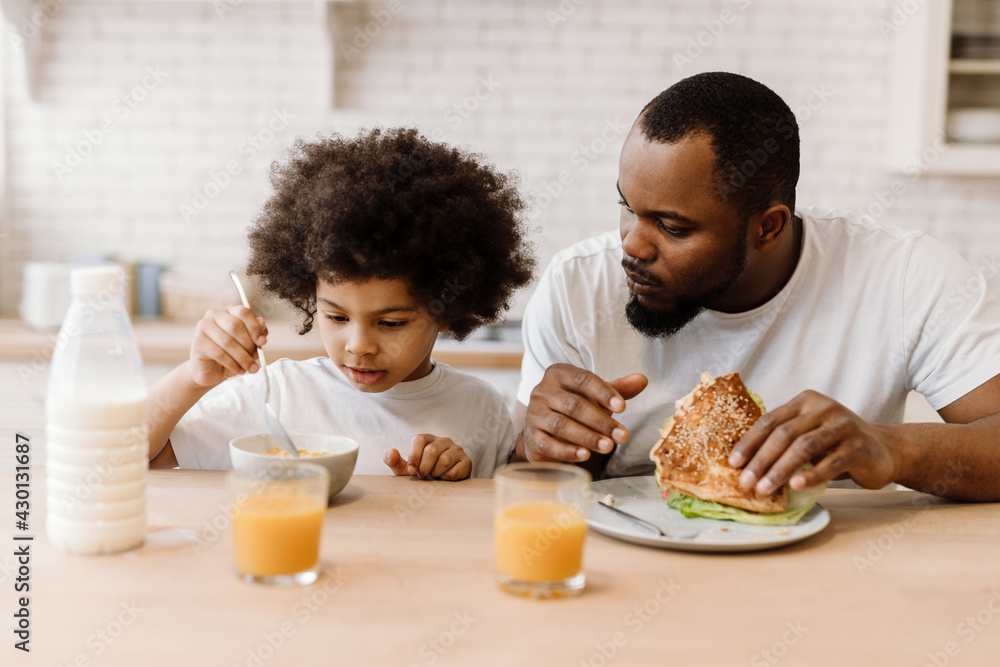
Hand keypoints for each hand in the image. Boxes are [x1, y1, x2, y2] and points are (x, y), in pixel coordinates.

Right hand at [187, 306, 267, 388]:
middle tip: (256, 358)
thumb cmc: (231, 354)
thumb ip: (255, 334)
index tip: (263, 342)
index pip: (243, 312)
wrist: (210, 370)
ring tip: (251, 368)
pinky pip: (219, 353)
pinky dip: (233, 364)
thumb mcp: (248, 345)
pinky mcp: (198, 342)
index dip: (255, 327)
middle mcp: (214, 315)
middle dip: (249, 345)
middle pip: (236, 326)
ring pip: (228, 342)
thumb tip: (261, 322)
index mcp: (229, 311)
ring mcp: (204, 327)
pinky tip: (239, 370)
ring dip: (243, 357)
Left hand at [383, 434, 470, 480]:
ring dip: (435, 473)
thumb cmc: (424, 474)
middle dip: (424, 468)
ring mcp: (457, 450)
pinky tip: (445, 479)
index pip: (419, 439)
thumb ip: (395, 462)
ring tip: (434, 477)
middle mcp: (444, 440)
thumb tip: (391, 452)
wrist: (444, 485)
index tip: (412, 471)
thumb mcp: (406, 470)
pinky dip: (446, 479)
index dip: (414, 456)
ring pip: (444, 460)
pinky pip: (455, 471)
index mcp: (428, 439)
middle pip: (431, 450)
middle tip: (423, 476)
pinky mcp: (466, 461)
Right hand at [521, 363, 647, 462]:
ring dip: (587, 437)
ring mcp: (534, 414)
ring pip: (561, 425)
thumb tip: (642, 379)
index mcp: (558, 374)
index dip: (604, 393)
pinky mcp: (531, 437)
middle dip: (600, 421)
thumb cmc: (573, 408)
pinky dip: (567, 451)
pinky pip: (548, 444)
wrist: (544, 430)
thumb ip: (617, 389)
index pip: (583, 380)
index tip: (624, 407)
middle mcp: (542, 391)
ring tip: (608, 447)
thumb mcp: (595, 396)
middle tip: (623, 436)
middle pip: (573, 405)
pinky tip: (585, 455)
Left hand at [728, 390, 899, 493]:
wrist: (884, 450)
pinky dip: (811, 475)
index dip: (749, 442)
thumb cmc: (837, 445)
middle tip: (746, 482)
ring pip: (804, 447)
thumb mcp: (810, 433)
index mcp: (805, 402)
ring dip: (780, 470)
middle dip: (761, 460)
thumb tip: (744, 464)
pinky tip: (796, 486)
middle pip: (784, 434)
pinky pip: (831, 462)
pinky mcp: (859, 446)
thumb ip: (785, 439)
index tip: (733, 463)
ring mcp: (843, 426)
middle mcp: (824, 408)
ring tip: (765, 489)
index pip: (770, 421)